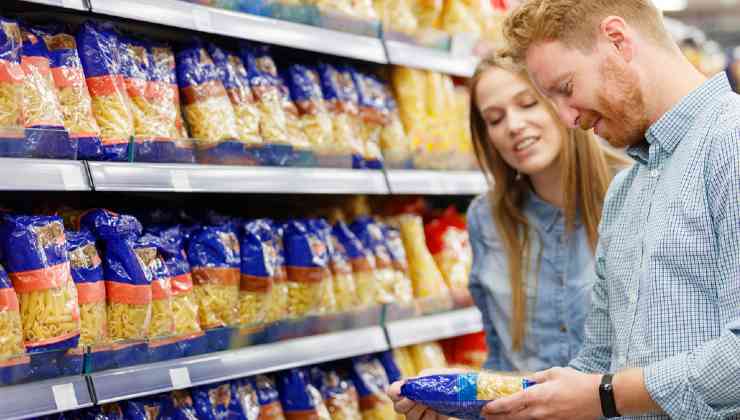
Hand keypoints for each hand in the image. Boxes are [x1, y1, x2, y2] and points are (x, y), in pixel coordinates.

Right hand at [387, 380, 449, 419]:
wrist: (463, 392)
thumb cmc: (449, 381)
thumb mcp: (439, 375)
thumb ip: (426, 376)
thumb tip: (416, 381)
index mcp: (409, 389)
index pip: (393, 392)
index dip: (394, 391)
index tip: (401, 390)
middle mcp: (411, 404)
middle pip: (398, 408)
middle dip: (406, 403)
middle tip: (416, 398)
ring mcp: (419, 415)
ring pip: (410, 417)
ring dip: (419, 410)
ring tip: (429, 403)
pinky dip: (431, 417)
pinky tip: (437, 411)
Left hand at [481, 367, 602, 419]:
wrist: (599, 397)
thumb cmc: (577, 382)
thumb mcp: (554, 373)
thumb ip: (537, 377)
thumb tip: (527, 381)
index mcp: (537, 396)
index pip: (510, 403)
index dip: (495, 407)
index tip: (485, 407)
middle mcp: (539, 411)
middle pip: (512, 417)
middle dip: (497, 417)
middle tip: (486, 415)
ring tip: (498, 418)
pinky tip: (520, 418)